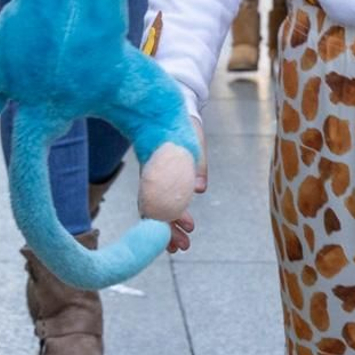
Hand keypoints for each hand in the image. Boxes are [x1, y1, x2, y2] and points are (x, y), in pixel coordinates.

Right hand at [167, 117, 207, 253]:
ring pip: (160, 207)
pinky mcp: (166, 177)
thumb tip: (200, 189)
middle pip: (156, 209)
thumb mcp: (194, 141)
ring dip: (171, 227)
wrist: (173, 107)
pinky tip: (185, 226)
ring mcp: (159, 178)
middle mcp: (154, 176)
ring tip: (184, 244)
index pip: (155, 200)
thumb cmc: (182, 123)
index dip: (166, 219)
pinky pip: (167, 199)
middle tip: (183, 247)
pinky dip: (175, 214)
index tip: (182, 229)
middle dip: (168, 231)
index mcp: (157, 168)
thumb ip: (198, 163)